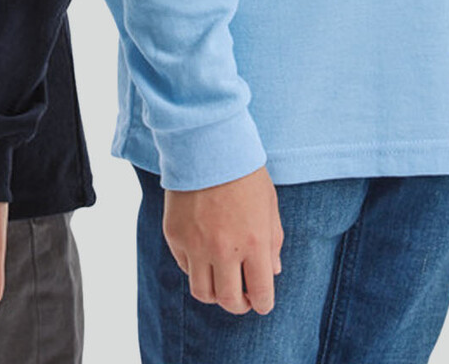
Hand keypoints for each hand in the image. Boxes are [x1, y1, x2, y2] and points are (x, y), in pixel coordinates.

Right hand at [163, 166, 282, 314]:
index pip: (261, 295)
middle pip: (229, 301)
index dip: (263, 303)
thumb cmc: (243, 172)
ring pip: (203, 293)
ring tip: (220, 280)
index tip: (261, 301)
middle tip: (241, 297)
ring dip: (215, 292)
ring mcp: (196, 245)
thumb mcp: (269, 205)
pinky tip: (203, 254)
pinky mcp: (174, 236)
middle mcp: (224, 250)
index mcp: (254, 243)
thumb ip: (273, 242)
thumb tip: (272, 272)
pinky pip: (185, 267)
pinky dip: (195, 268)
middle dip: (239, 305)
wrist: (206, 143)